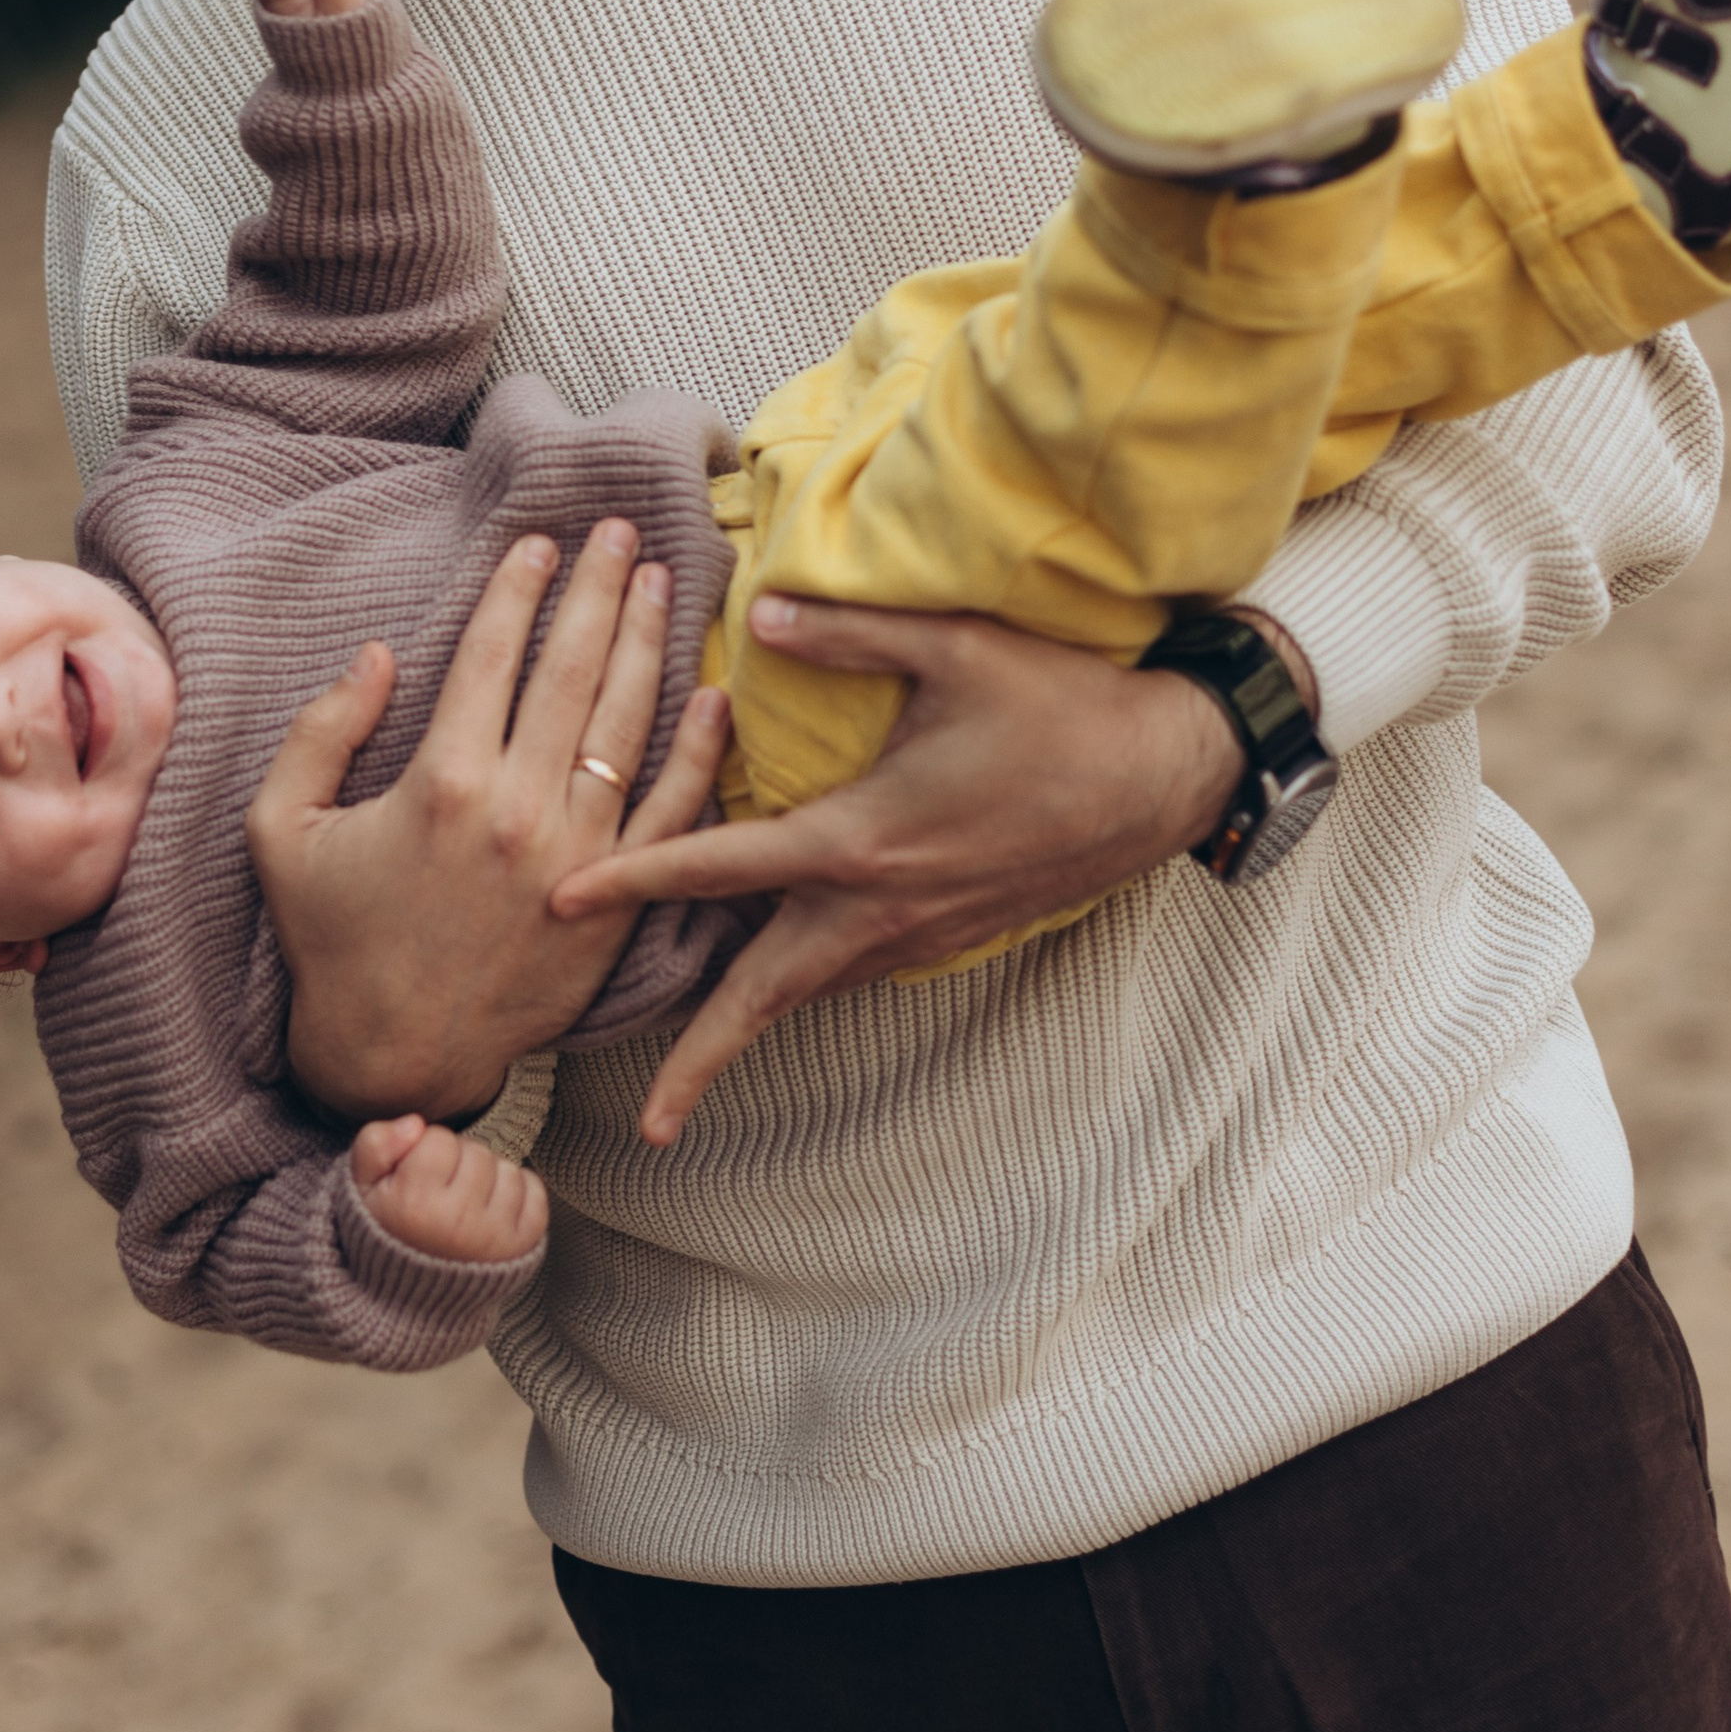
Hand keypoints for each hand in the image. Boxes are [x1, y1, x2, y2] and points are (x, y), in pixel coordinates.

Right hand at [248, 517, 731, 1122]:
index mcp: (440, 781)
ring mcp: (577, 855)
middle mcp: (517, 808)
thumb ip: (320, 731)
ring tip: (663, 582)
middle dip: (599, 588)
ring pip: (628, 724)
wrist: (395, 1053)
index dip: (519, 587)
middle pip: (571, 669)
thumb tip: (376, 653)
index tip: (540, 541)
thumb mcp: (284, 830)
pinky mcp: (615, 900)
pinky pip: (671, 812)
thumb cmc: (332, 937)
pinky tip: (711, 694)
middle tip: (623, 530)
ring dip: (650, 642)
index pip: (492, 654)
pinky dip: (697, 751)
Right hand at [351, 1115, 547, 1261]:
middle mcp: (457, 1222)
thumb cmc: (385, 1230)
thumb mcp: (360, 1186)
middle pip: (476, 1152)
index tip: (416, 1175)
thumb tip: (416, 1124)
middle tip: (440, 1190)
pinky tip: (491, 1207)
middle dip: (458, 1162)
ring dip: (488, 1177)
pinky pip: (534, 1191)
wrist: (408, 1296)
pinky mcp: (520, 1247)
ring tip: (464, 1202)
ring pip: (506, 1168)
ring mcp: (493, 1237)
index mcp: (414, 1205)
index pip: (439, 1139)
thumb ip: (376, 1144)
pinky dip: (519, 1191)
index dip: (425, 1150)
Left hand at [551, 598, 1254, 1141]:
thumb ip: (849, 632)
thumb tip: (759, 611)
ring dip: (753, 1023)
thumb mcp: (956, 648)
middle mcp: (881, 906)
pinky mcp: (953, 935)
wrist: (1170, 774)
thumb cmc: (1065, 705)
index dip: (634, 878)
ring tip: (690, 1063)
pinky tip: (781, 975)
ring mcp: (921, 932)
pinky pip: (858, 971)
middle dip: (702, 1058)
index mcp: (861, 840)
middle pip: (765, 996)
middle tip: (649, 1120)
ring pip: (814, 989)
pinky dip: (808, 984)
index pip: (720, 866)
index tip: (560, 901)